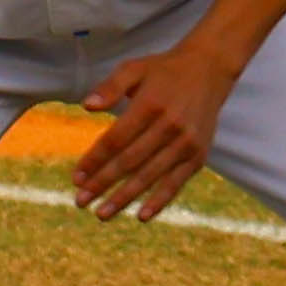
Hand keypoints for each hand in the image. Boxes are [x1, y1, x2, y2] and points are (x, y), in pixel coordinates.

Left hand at [74, 37, 246, 219]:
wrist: (209, 69)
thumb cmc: (163, 70)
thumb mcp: (134, 69)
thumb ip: (110, 87)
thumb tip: (87, 106)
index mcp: (150, 104)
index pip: (116, 139)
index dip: (95, 160)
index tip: (76, 178)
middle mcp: (170, 125)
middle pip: (129, 161)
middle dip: (102, 184)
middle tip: (80, 201)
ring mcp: (186, 143)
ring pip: (150, 176)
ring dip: (124, 198)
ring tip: (101, 214)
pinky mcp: (199, 155)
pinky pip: (176, 183)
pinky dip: (159, 201)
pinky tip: (141, 216)